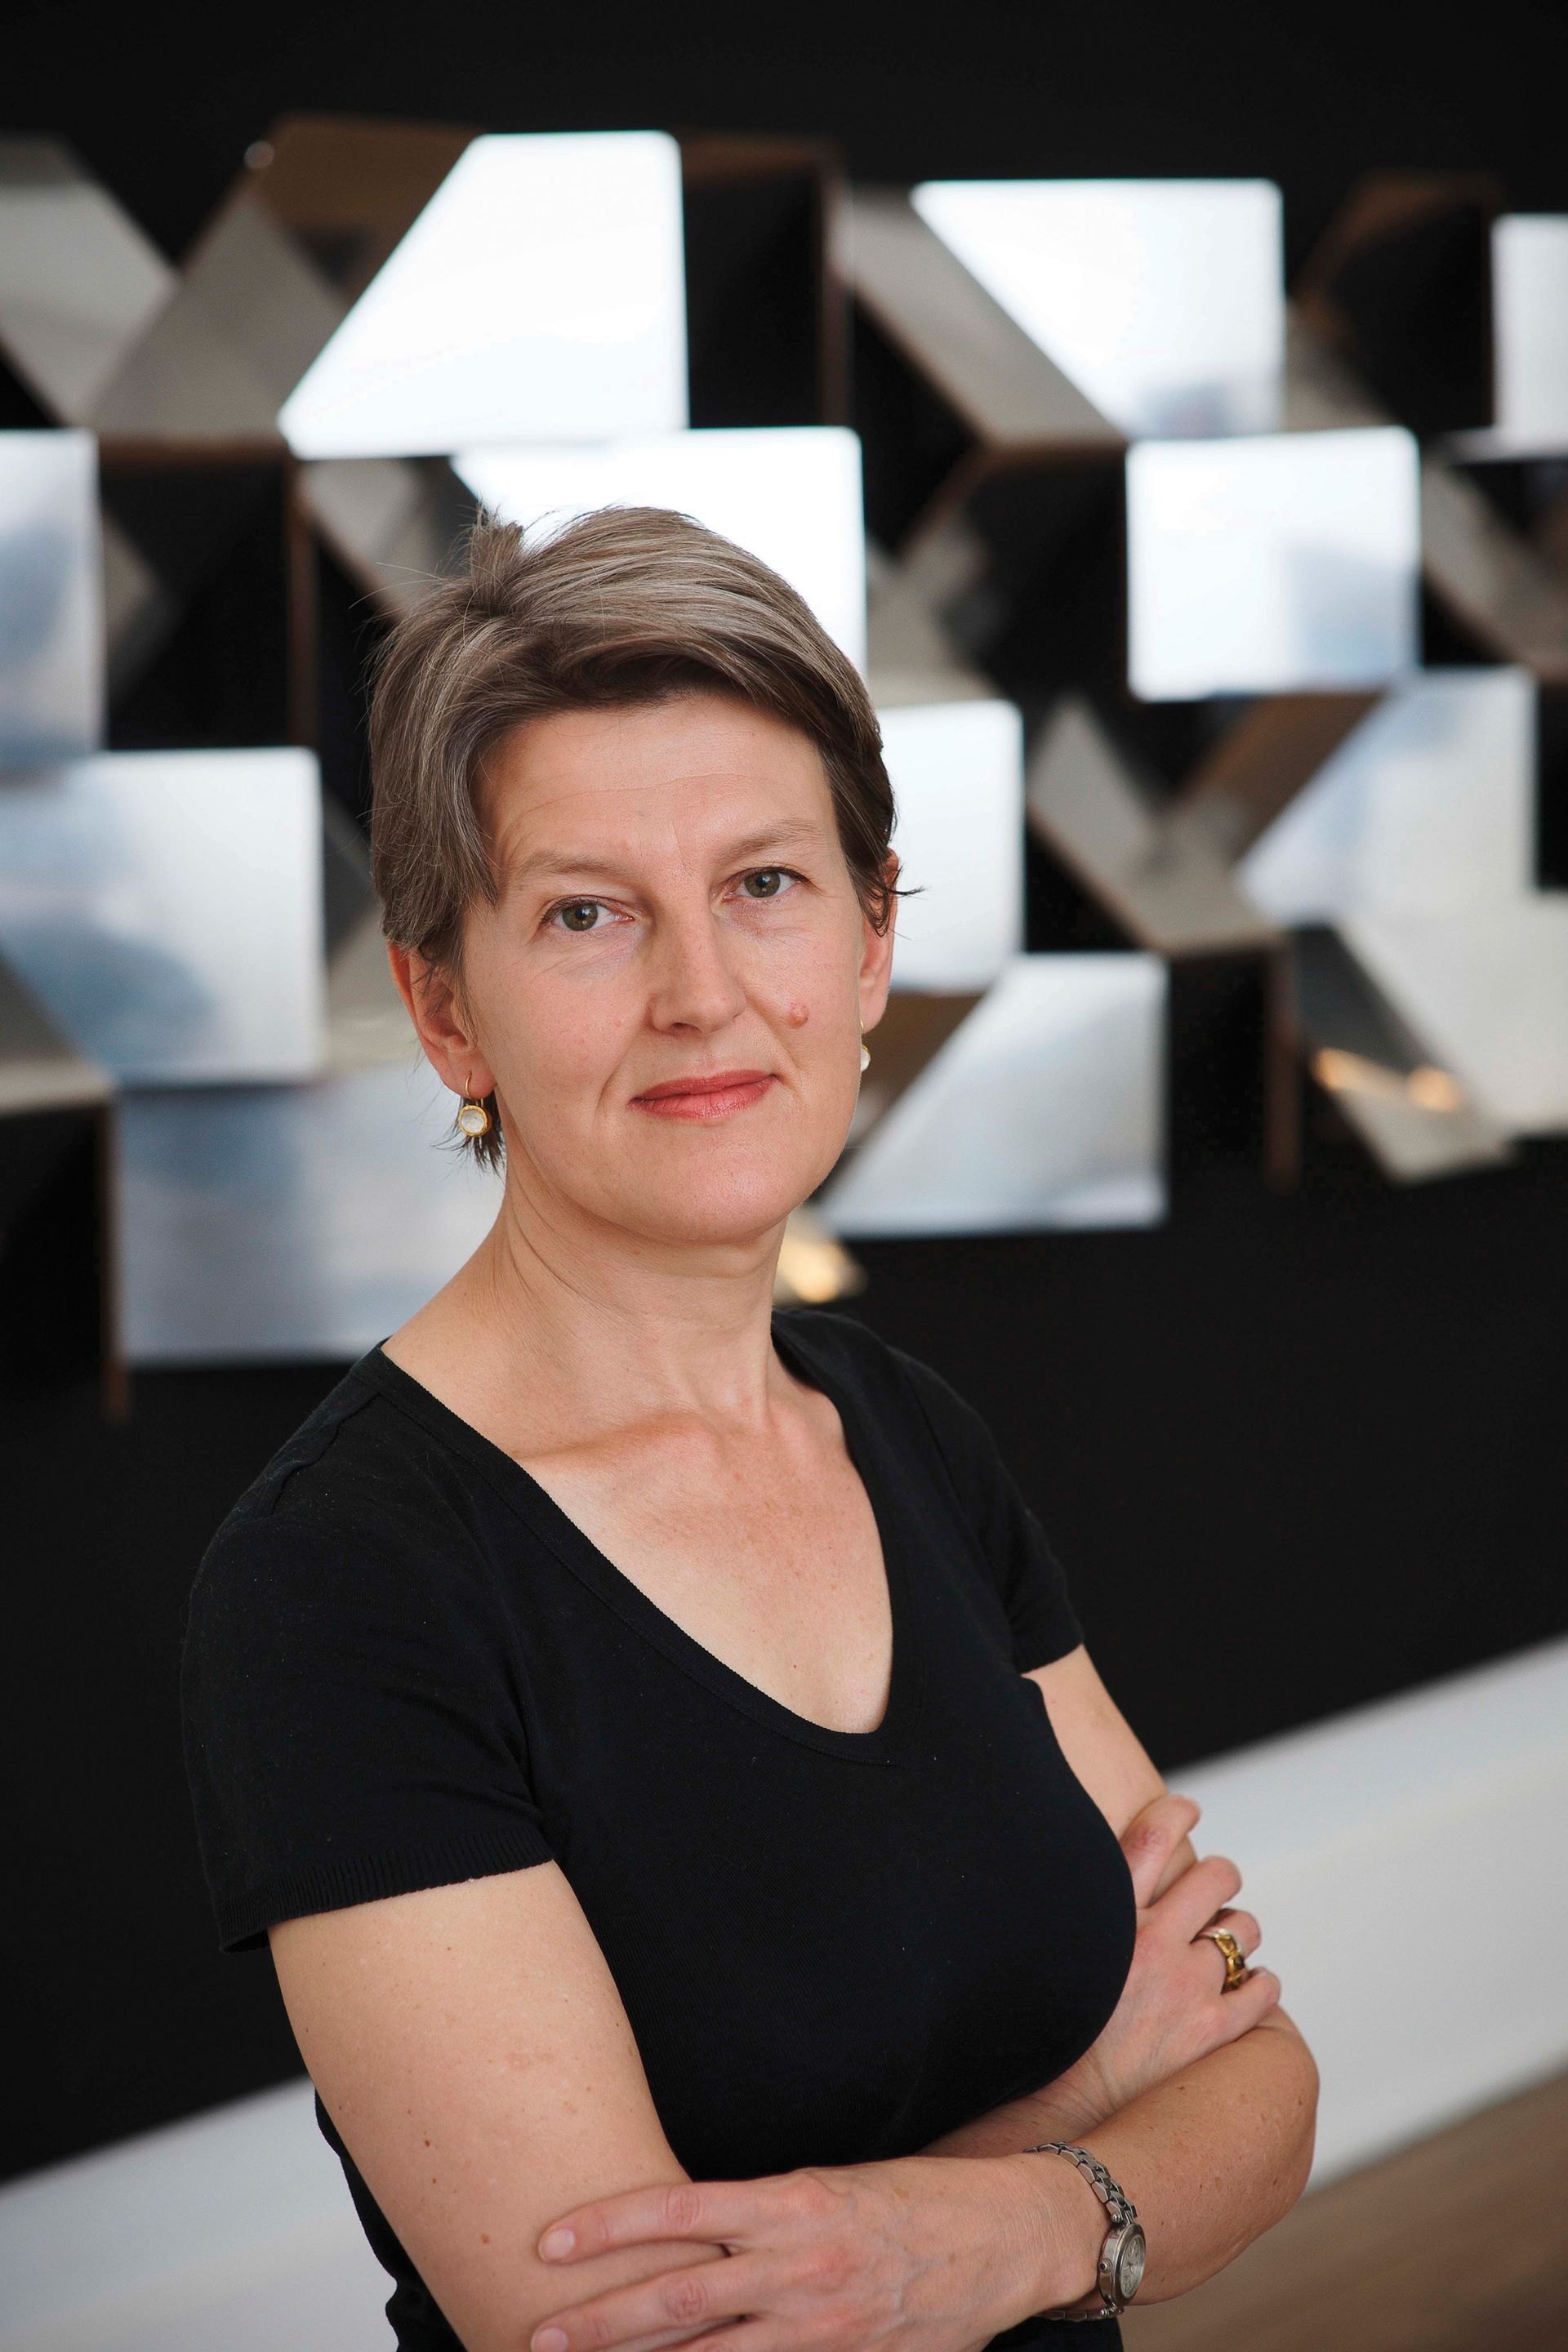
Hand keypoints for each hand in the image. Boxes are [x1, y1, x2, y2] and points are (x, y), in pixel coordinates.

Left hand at [528, 2153, 1096, 2351]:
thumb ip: (763, 2215)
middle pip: (676, 2302)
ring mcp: (822, 2329)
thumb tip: (690, 2231)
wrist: (1009, 2238)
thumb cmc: (916, 2197)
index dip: (609, 2226)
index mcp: (793, 2201)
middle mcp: (798, 2266)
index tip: (550, 2242)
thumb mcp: (833, 2184)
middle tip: (536, 2338)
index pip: (678, 2211)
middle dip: (600, 2324)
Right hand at [1046, 1792, 1279, 2130]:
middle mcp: (1150, 1941)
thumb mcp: (1044, 1953)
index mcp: (1106, 1915)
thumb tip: (1084, 1878)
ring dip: (1238, 1931)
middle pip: (1214, 1876)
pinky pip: (1261, 1992)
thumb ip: (1072, 1911)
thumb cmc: (1042, 2033)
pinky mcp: (1209, 2033)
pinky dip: (1261, 1985)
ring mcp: (1184, 1987)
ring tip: (1225, 1944)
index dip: (1178, 1810)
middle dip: (1221, 1875)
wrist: (1056, 2114)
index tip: (1187, 1809)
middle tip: (1215, 1887)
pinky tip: (1249, 1988)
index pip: (1153, 1832)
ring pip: (1242, 1930)